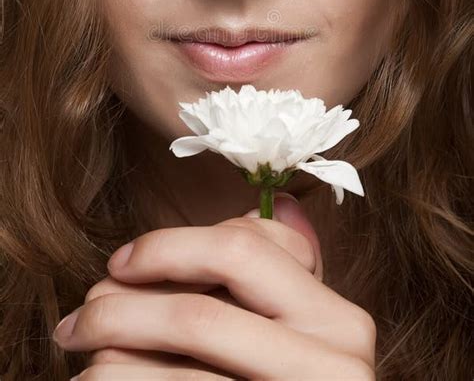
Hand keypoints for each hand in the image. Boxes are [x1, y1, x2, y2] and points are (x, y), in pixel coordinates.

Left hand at [53, 194, 376, 378]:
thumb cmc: (292, 378)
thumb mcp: (303, 328)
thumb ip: (284, 271)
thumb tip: (281, 199)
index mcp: (338, 320)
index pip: (241, 249)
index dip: (166, 247)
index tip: (121, 263)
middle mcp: (331, 364)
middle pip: (198, 314)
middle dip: (122, 308)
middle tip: (79, 317)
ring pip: (174, 373)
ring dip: (110, 357)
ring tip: (82, 354)